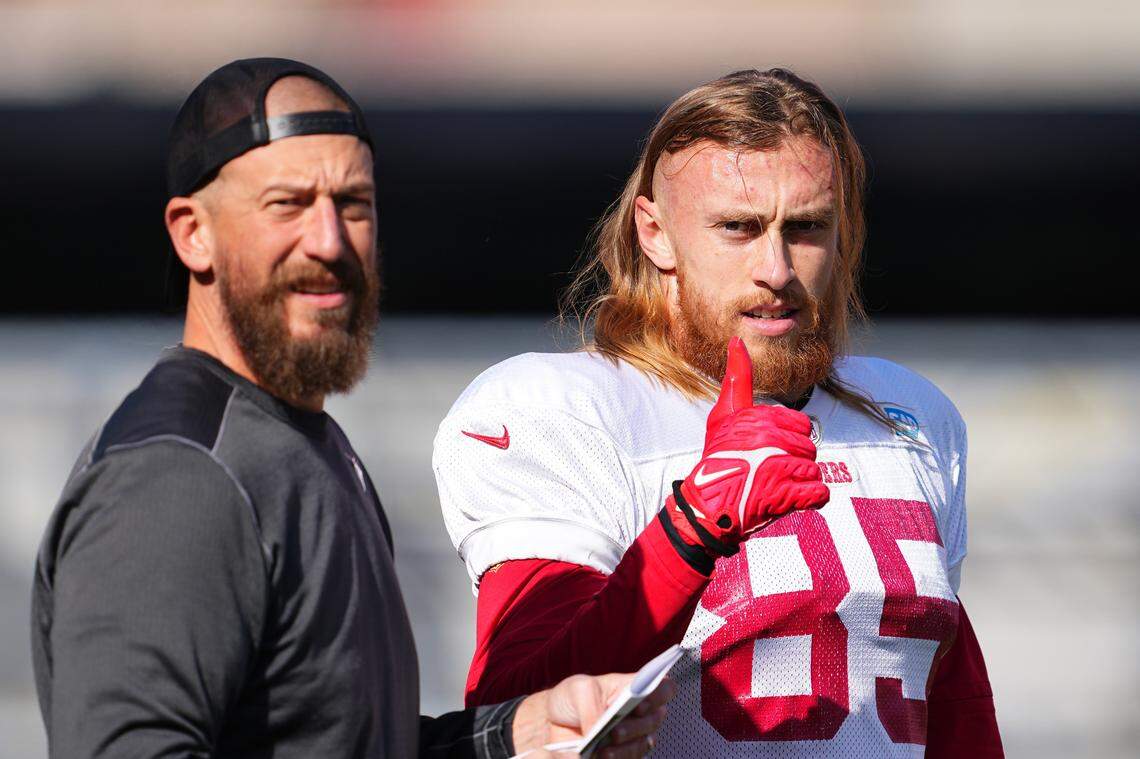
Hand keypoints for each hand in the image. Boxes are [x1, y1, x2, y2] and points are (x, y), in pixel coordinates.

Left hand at [512, 672, 673, 757]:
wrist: (553, 721)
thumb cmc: (571, 697)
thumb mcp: (578, 690)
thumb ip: (592, 705)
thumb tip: (600, 728)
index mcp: (634, 687)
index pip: (663, 687)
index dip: (658, 695)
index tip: (638, 704)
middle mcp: (640, 712)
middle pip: (655, 719)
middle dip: (635, 727)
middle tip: (615, 731)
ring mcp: (633, 735)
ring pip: (644, 743)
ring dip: (626, 747)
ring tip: (604, 750)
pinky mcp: (623, 754)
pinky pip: (630, 758)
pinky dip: (618, 758)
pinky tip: (601, 756)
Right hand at [666, 337, 828, 555]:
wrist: (708, 503)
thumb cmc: (718, 456)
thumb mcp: (723, 414)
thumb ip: (737, 379)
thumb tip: (737, 341)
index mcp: (760, 417)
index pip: (800, 424)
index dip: (788, 438)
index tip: (765, 450)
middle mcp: (771, 439)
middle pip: (809, 448)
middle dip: (794, 461)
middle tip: (768, 470)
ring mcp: (781, 467)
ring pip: (813, 470)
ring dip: (798, 482)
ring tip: (773, 486)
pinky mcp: (788, 494)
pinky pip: (819, 493)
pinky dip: (809, 499)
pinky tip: (788, 499)